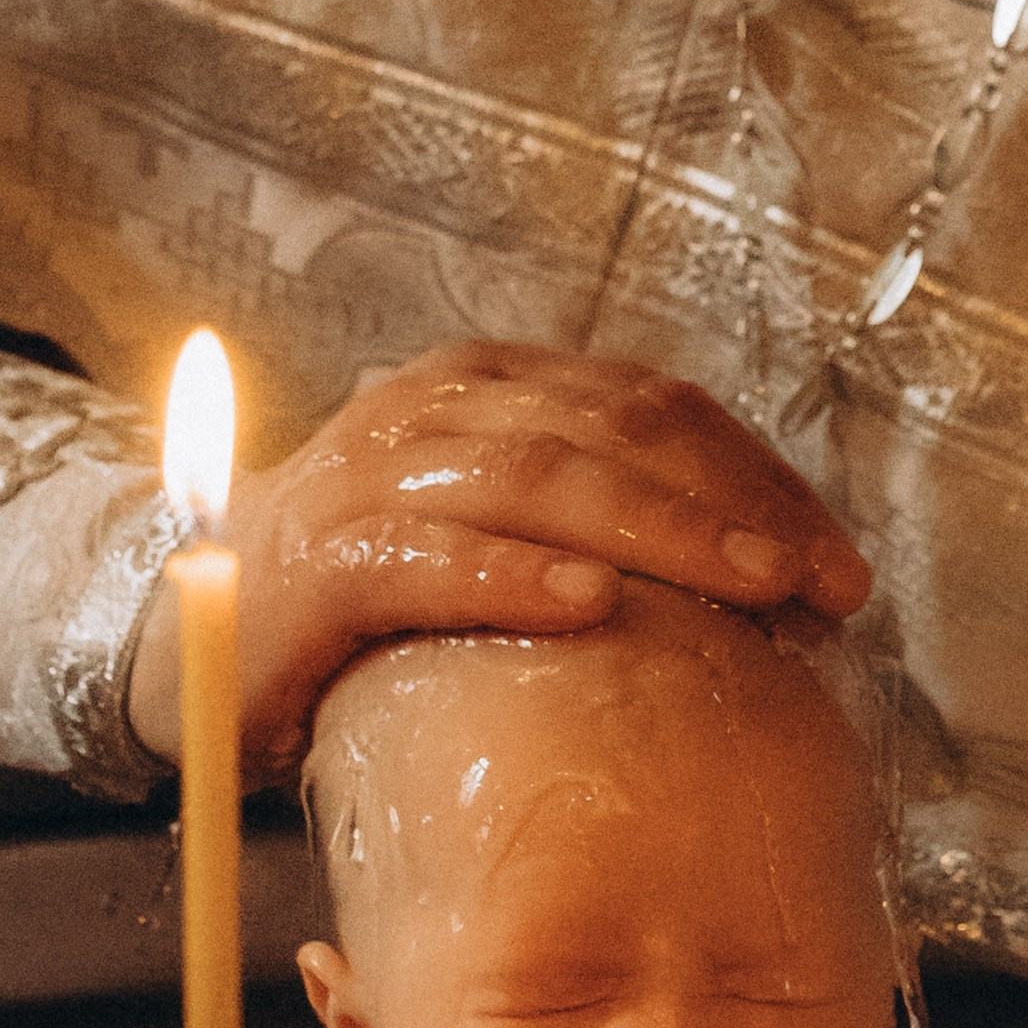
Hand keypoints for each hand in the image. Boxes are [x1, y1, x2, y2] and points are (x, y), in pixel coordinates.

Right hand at [127, 340, 872, 773]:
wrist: (188, 640)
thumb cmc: (373, 599)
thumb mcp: (496, 535)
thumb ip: (600, 529)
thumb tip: (774, 585)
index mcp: (491, 387)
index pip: (655, 408)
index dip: (759, 478)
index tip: (839, 563)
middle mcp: (432, 408)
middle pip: (612, 434)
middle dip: (733, 508)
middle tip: (825, 584)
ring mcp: (369, 476)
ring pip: (537, 480)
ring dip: (657, 534)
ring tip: (748, 588)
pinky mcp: (319, 562)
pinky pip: (427, 560)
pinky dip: (511, 579)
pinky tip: (589, 610)